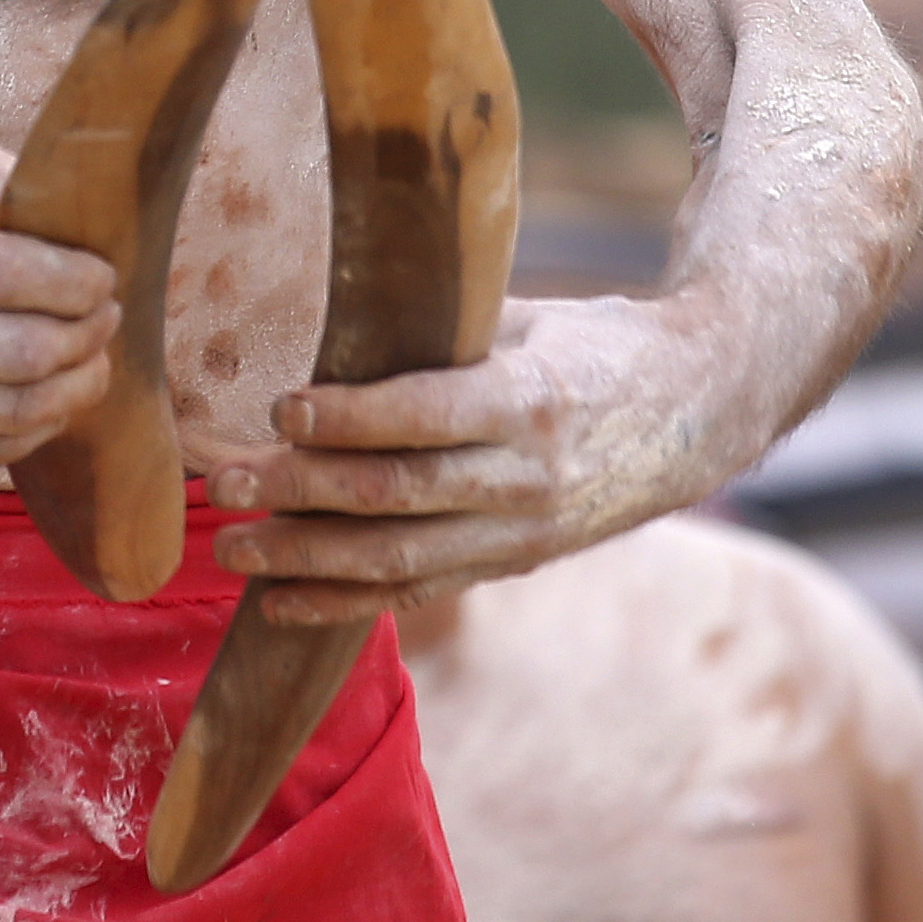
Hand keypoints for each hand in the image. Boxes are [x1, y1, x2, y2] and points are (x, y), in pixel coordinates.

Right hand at [0, 130, 119, 485]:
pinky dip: (44, 424)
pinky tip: (52, 391)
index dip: (75, 281)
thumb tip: (76, 212)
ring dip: (80, 387)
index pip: (4, 273)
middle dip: (89, 335)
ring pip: (16, 412)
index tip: (102, 275)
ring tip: (92, 356)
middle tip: (106, 315)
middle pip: (22, 352)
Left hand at [203, 294, 708, 619]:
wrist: (700, 412)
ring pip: (398, 557)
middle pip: (396, 494)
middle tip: (222, 485)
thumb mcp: (532, 319)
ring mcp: (521, 531)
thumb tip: (337, 320)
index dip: (348, 419)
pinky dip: (344, 602)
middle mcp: (526, 477)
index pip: (426, 416)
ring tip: (231, 548)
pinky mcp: (512, 563)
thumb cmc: (598, 346)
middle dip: (298, 493)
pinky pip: (418, 591)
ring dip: (305, 559)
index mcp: (532, 399)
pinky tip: (280, 600)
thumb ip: (444, 332)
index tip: (279, 410)